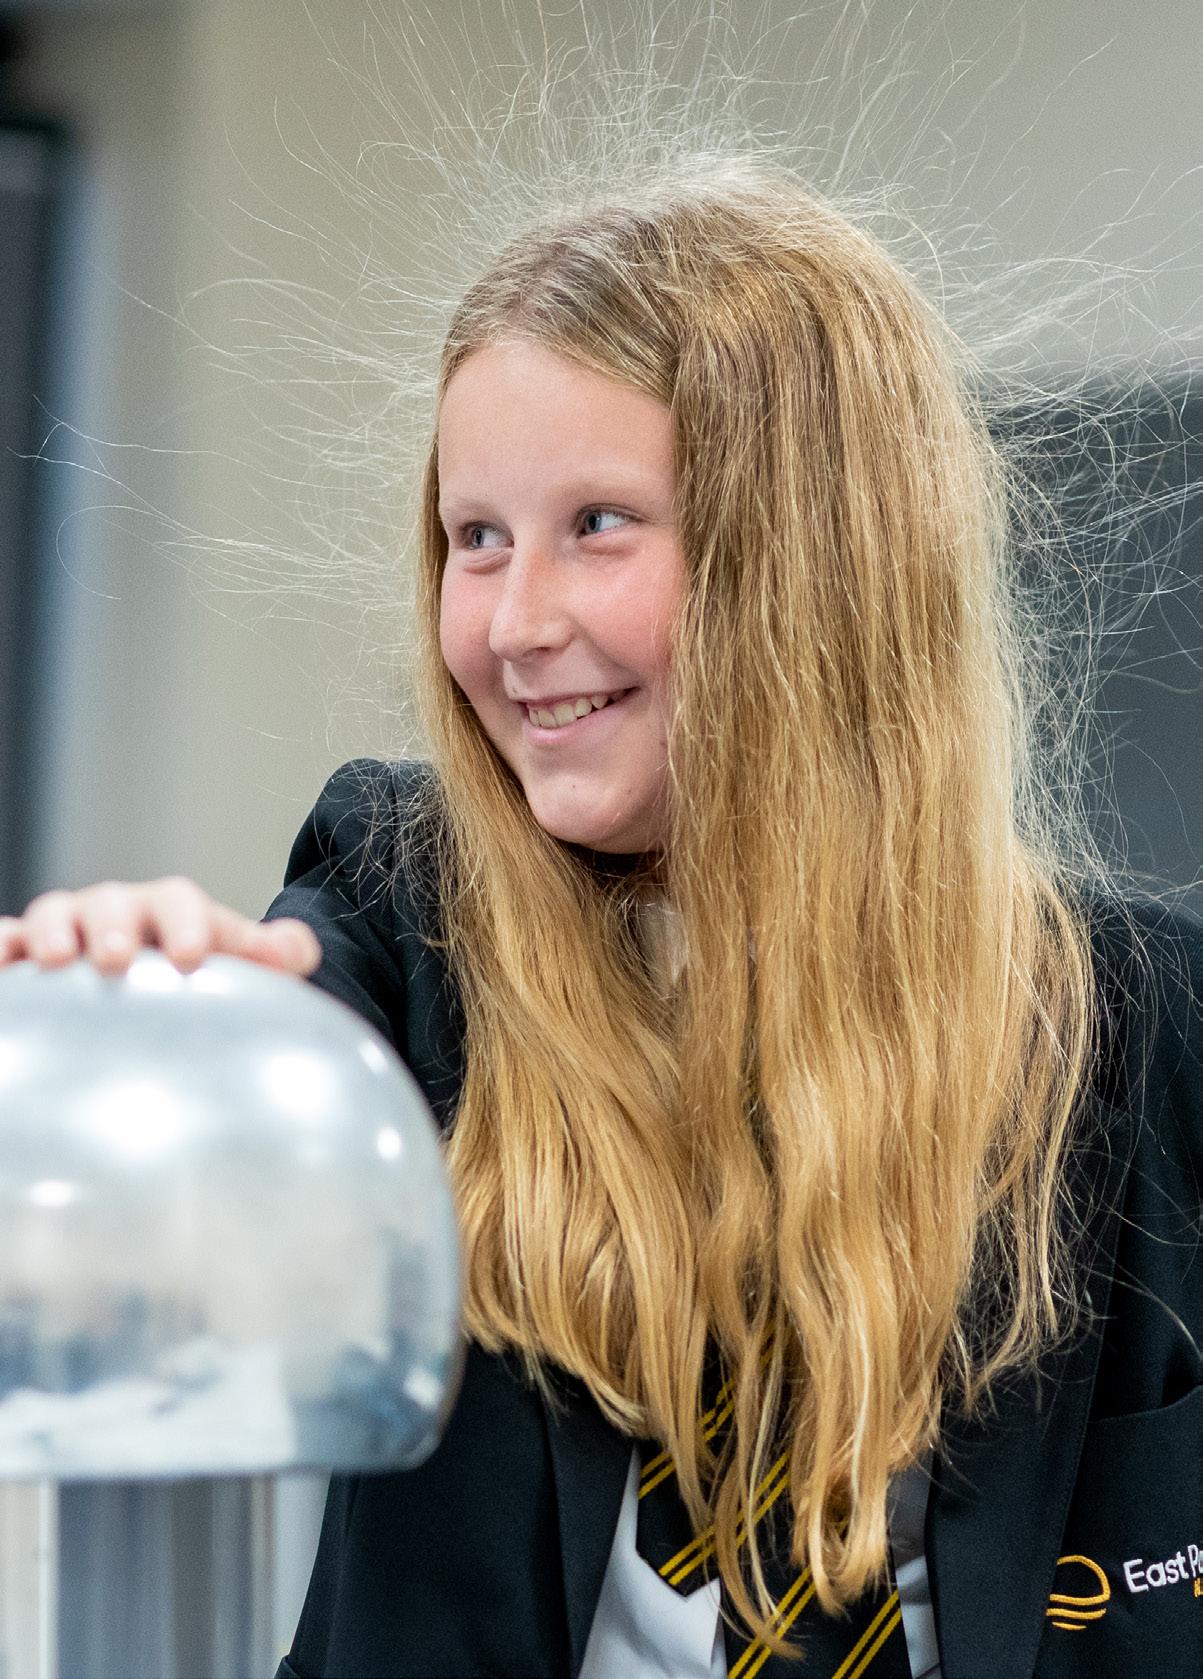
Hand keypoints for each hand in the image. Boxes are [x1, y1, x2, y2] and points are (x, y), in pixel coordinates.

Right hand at [0, 878, 321, 978]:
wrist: (150, 980)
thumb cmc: (192, 976)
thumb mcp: (235, 965)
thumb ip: (271, 956)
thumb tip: (299, 951)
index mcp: (169, 910)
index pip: (179, 903)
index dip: (187, 924)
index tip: (192, 957)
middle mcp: (115, 910)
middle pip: (111, 902)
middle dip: (115, 925)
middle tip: (117, 958)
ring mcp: (65, 927)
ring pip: (53, 915)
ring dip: (52, 932)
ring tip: (57, 962)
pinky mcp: (24, 951)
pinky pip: (7, 940)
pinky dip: (2, 947)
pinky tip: (1, 968)